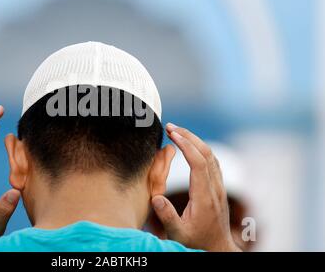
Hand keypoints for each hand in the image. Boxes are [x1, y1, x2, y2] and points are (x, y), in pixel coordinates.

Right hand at [151, 124, 241, 251]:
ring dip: (195, 140)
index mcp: (204, 197)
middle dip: (189, 136)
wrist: (217, 249)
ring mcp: (218, 187)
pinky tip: (190, 146)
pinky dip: (200, 149)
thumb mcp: (178, 233)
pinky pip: (212, 162)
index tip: (172, 133)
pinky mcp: (218, 188)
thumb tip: (156, 198)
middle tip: (171, 126)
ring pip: (211, 156)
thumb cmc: (196, 242)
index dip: (186, 145)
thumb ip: (167, 216)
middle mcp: (214, 188)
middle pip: (206, 154)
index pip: (198, 163)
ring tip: (177, 132)